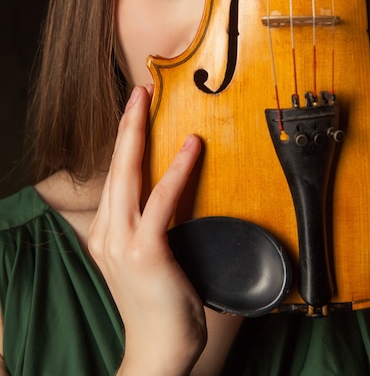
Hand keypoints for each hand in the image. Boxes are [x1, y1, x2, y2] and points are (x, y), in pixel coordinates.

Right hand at [88, 85, 205, 374]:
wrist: (158, 350)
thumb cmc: (160, 303)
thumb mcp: (146, 259)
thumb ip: (150, 224)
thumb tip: (174, 192)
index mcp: (105, 233)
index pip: (116, 177)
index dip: (125, 142)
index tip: (133, 113)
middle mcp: (105, 233)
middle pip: (116, 167)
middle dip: (126, 125)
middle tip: (138, 92)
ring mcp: (120, 243)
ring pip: (128, 175)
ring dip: (138, 134)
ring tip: (147, 102)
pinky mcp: (145, 252)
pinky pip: (162, 201)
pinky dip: (178, 170)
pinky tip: (192, 146)